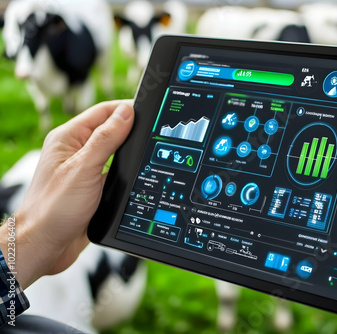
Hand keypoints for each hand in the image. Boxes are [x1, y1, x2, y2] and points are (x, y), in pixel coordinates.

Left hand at [0, 101, 133, 287]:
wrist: (46, 245)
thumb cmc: (53, 208)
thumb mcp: (84, 169)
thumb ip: (106, 139)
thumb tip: (126, 113)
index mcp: (68, 138)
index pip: (103, 112)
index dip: (127, 108)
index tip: (149, 110)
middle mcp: (76, 150)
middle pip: (111, 129)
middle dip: (132, 130)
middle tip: (154, 131)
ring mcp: (85, 169)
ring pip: (116, 151)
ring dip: (130, 151)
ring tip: (147, 149)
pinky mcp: (93, 186)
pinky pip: (115, 171)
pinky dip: (127, 170)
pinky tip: (137, 173)